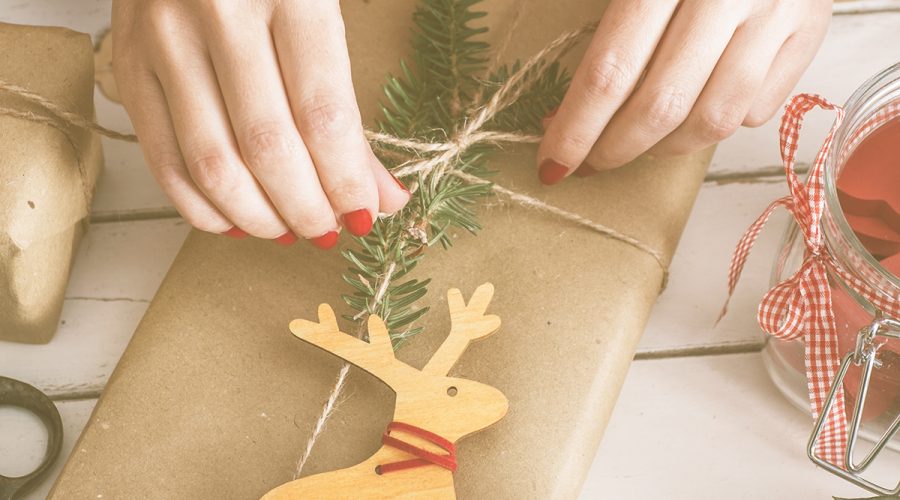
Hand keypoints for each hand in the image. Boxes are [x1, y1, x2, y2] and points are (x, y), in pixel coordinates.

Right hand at [111, 0, 409, 247]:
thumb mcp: (325, 9)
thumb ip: (351, 103)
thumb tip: (384, 195)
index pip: (322, 115)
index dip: (347, 180)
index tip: (366, 214)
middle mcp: (217, 12)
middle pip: (267, 148)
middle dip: (306, 208)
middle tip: (329, 230)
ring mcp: (163, 39)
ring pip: (212, 164)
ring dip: (257, 217)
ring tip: (289, 231)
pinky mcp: (127, 63)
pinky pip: (161, 159)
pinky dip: (202, 207)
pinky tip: (235, 222)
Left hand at [537, 0, 830, 183]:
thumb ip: (607, 27)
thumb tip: (566, 114)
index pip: (610, 71)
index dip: (577, 128)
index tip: (553, 164)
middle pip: (662, 105)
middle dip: (615, 149)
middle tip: (591, 162)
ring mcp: (778, 13)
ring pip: (715, 120)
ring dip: (667, 148)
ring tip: (640, 144)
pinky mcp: (810, 30)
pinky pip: (758, 108)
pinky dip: (717, 126)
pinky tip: (692, 114)